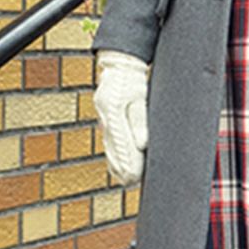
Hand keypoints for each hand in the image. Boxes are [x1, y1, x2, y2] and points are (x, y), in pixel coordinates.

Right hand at [92, 50, 149, 184]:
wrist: (120, 66)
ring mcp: (106, 120)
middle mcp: (107, 119)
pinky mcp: (108, 121)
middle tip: (131, 182)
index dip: (128, 162)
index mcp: (113, 112)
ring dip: (118, 164)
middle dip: (123, 167)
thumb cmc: (132, 79)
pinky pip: (109, 143)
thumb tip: (142, 143)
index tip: (134, 176)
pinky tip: (117, 167)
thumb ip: (140, 120)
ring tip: (126, 180)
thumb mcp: (139, 97)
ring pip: (110, 148)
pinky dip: (113, 156)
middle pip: (114, 149)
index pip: (122, 144)